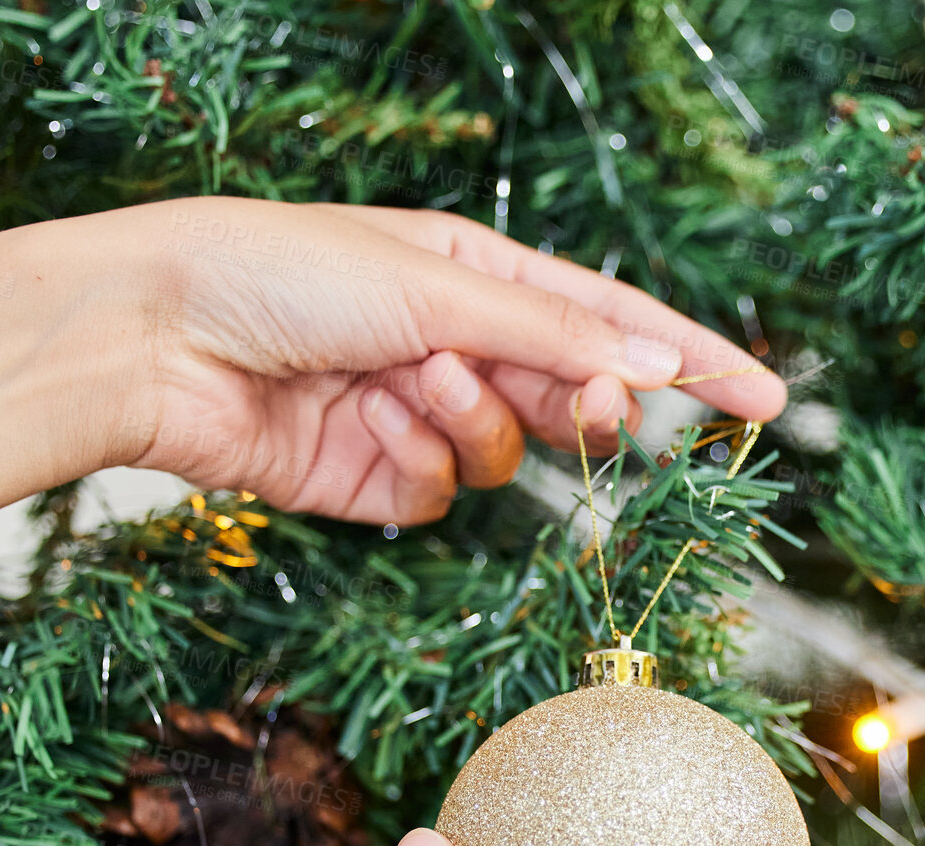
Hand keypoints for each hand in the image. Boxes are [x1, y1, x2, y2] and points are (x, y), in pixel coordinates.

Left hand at [130, 198, 787, 524]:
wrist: (157, 338)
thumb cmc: (280, 272)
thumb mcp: (431, 282)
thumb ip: (548, 334)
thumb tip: (655, 364)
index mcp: (478, 277)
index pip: (613, 324)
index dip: (694, 361)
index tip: (766, 400)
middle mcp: (459, 348)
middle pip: (571, 399)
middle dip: (584, 406)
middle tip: (593, 405)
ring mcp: (422, 421)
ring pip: (510, 454)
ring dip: (474, 420)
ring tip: (407, 380)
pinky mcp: (382, 483)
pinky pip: (445, 493)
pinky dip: (418, 460)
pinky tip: (364, 422)